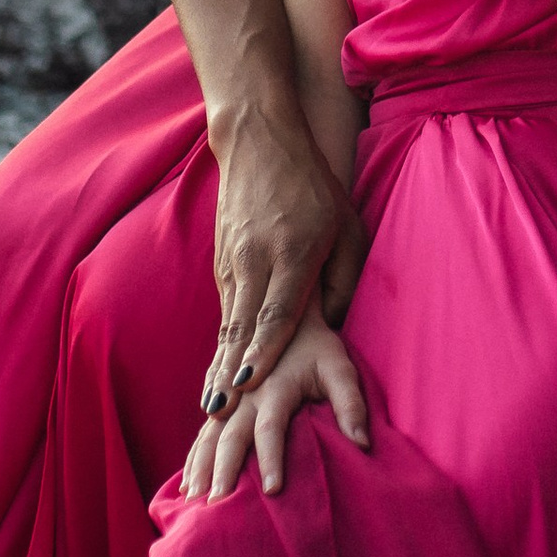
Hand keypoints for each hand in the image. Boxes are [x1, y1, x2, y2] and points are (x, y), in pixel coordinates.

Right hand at [183, 303, 370, 500]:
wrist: (283, 312)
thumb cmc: (317, 346)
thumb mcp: (340, 368)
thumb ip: (350, 404)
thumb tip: (362, 443)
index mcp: (275, 386)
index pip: (271, 427)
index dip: (272, 458)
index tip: (272, 490)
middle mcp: (245, 393)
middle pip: (229, 435)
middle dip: (222, 470)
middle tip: (217, 503)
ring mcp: (229, 398)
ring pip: (209, 435)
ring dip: (199, 466)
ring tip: (193, 499)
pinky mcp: (222, 401)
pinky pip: (204, 432)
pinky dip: (194, 457)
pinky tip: (186, 484)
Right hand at [201, 104, 362, 422]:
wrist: (259, 142)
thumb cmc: (314, 187)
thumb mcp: (346, 226)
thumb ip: (342, 278)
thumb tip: (331, 326)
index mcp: (292, 252)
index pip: (276, 311)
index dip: (263, 351)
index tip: (249, 384)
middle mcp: (256, 260)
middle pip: (242, 327)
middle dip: (229, 373)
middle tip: (217, 414)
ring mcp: (233, 261)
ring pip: (228, 323)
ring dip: (219, 366)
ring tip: (211, 408)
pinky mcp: (222, 262)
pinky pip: (225, 310)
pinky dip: (222, 344)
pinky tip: (217, 375)